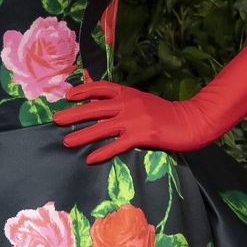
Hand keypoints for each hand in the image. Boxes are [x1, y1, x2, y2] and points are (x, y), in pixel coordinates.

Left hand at [51, 78, 213, 163]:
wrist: (190, 121)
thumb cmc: (165, 113)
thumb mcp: (141, 100)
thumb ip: (122, 99)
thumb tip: (99, 99)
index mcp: (128, 93)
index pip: (101, 88)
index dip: (83, 90)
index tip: (68, 96)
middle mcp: (128, 103)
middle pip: (95, 107)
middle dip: (74, 114)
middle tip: (56, 120)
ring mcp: (135, 119)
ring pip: (102, 127)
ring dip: (82, 135)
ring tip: (66, 141)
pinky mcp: (142, 135)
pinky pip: (118, 145)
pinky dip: (103, 152)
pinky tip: (91, 159)